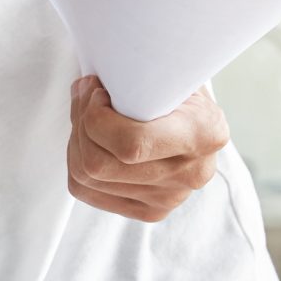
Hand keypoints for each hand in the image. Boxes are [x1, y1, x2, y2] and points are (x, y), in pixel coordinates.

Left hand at [68, 77, 228, 221]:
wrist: (194, 115)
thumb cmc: (175, 85)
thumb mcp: (168, 69)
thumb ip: (138, 75)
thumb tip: (87, 84)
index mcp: (205, 134)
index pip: (131, 144)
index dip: (96, 117)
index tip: (97, 90)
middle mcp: (192, 174)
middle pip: (99, 164)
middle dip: (80, 123)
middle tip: (85, 95)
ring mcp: (170, 198)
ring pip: (87, 176)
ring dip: (75, 138)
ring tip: (85, 113)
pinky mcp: (149, 210)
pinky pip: (86, 189)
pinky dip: (76, 159)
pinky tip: (89, 138)